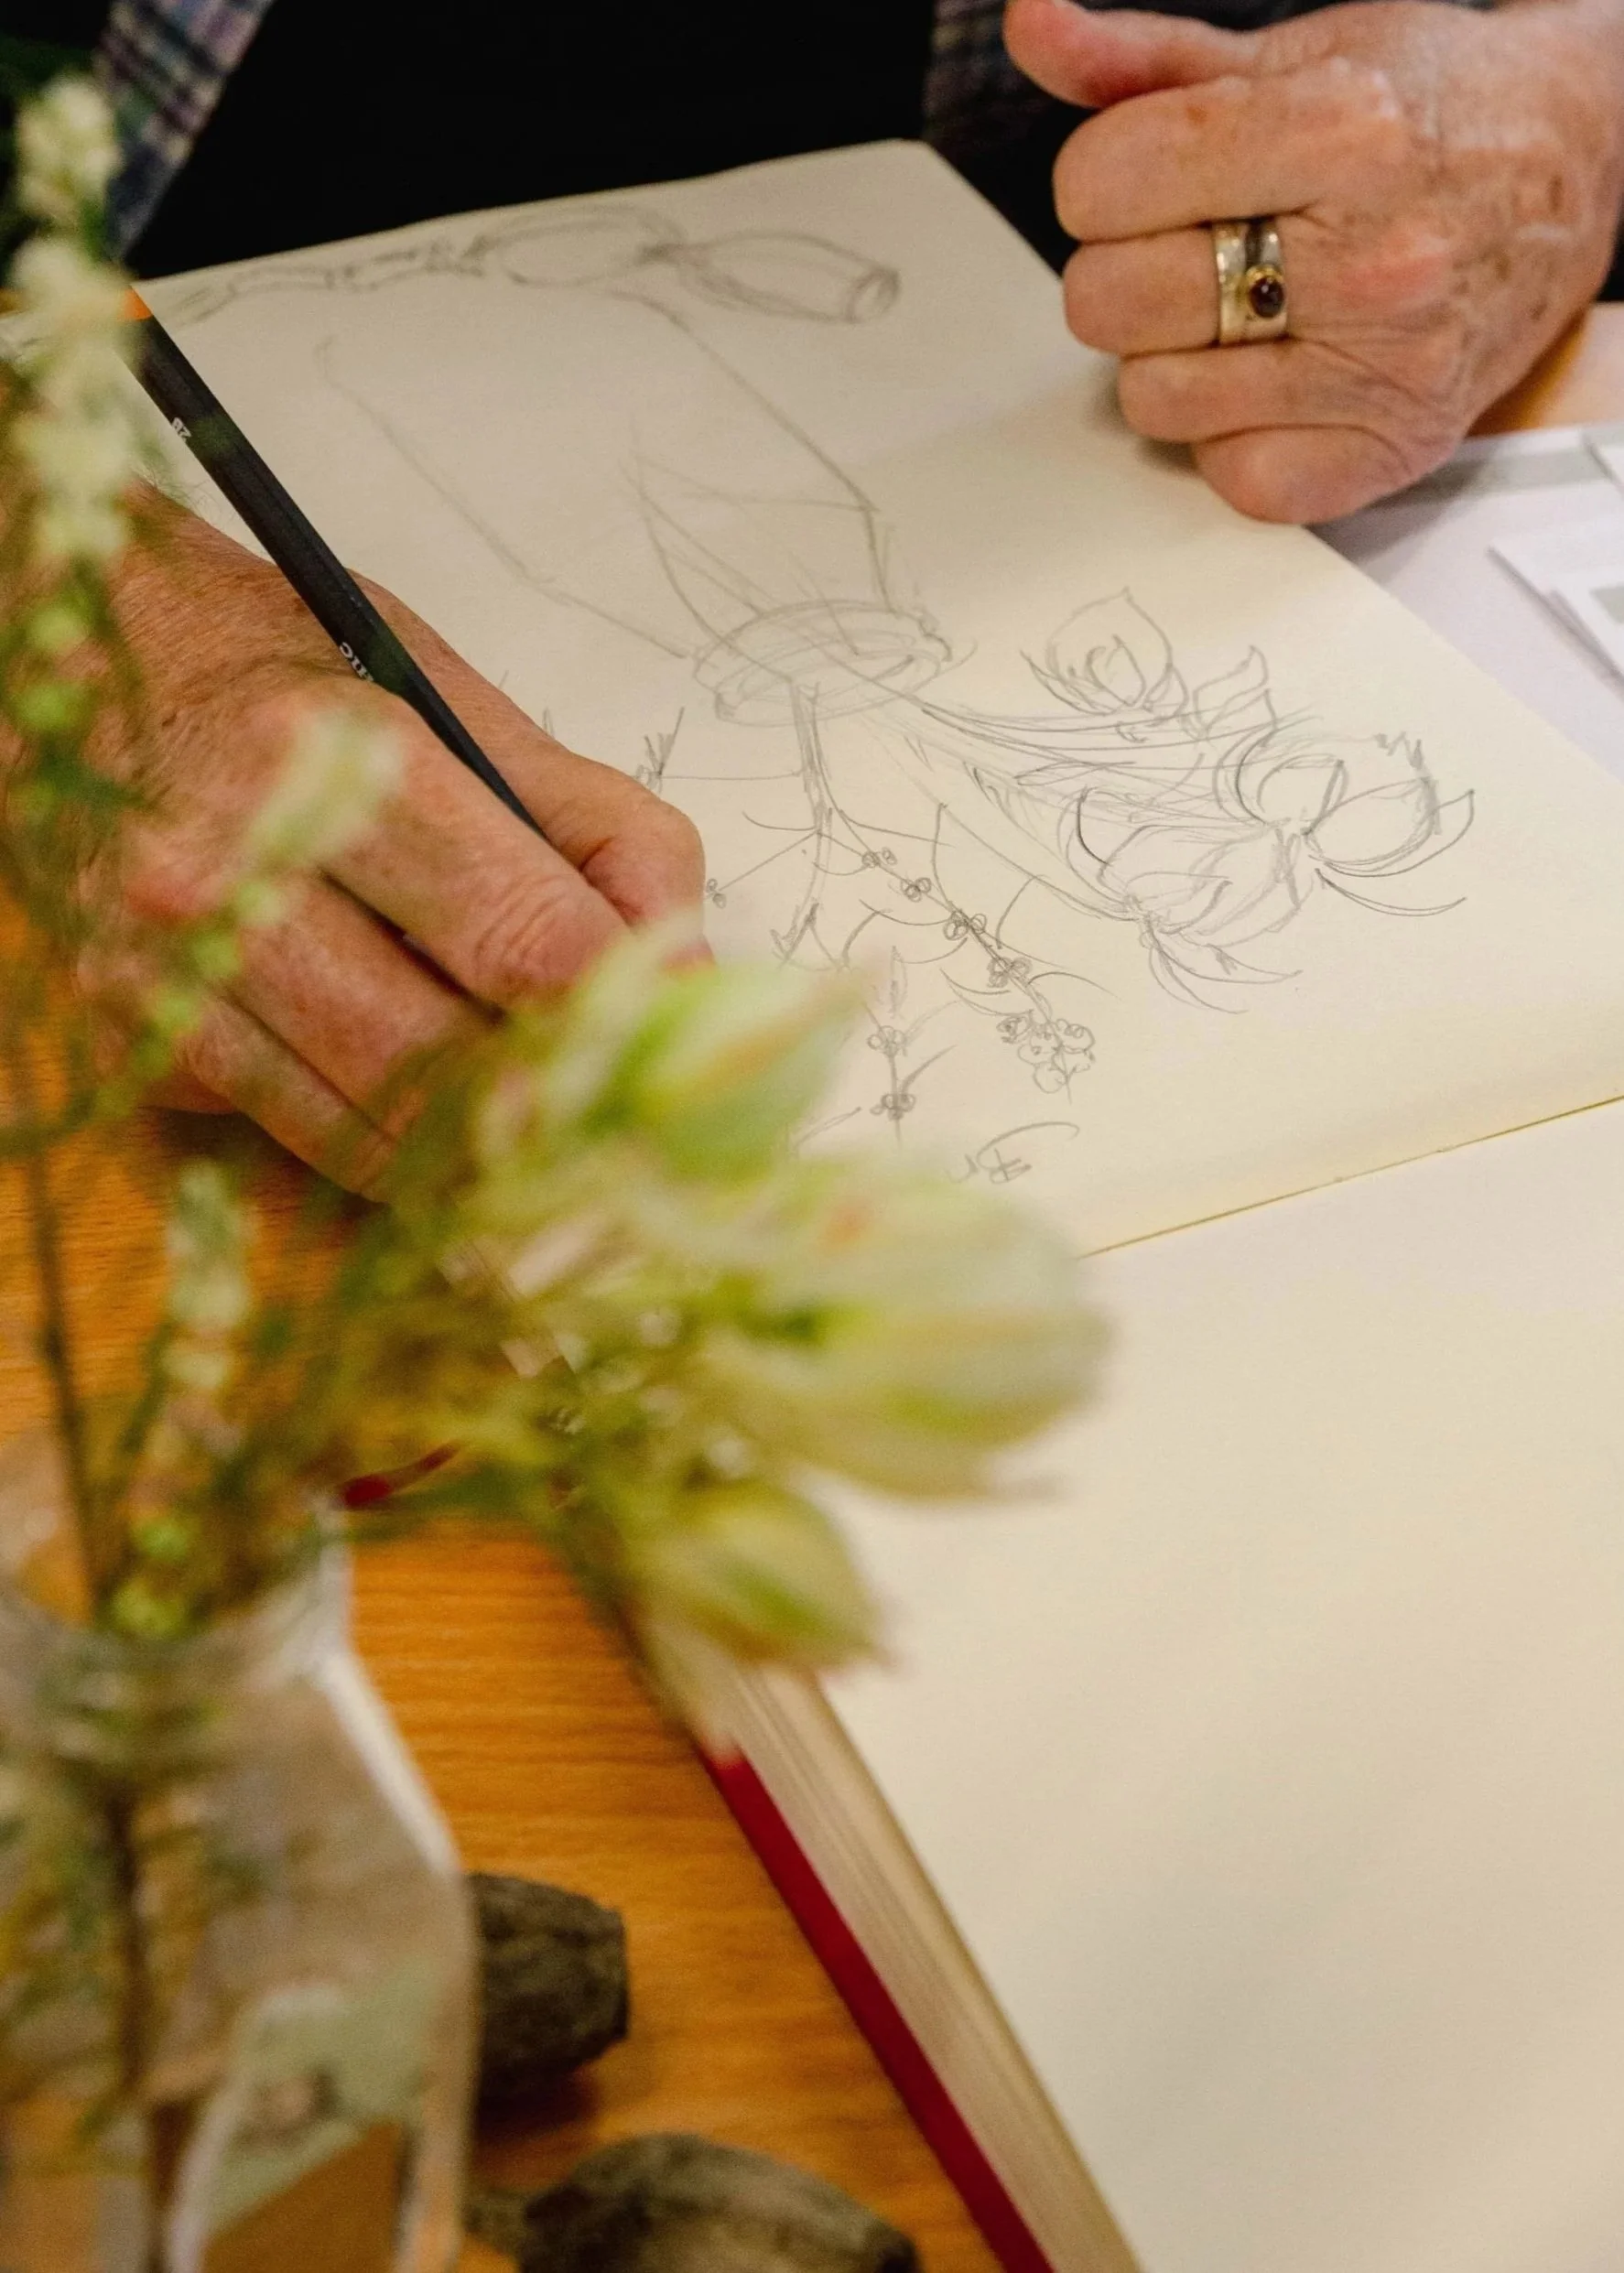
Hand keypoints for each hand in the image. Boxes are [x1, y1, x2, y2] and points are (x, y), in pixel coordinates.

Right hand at [92, 504, 703, 1186]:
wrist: (99, 671)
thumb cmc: (304, 685)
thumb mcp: (469, 709)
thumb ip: (604, 837)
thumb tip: (695, 984)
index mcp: (341, 766)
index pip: (522, 940)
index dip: (624, 1023)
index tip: (692, 1069)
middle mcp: (233, 875)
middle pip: (444, 1063)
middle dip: (559, 1117)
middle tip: (642, 1143)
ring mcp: (173, 973)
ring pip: (372, 1137)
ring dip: (483, 1163)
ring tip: (562, 1156)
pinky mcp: (140, 1043)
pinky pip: (299, 1139)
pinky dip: (385, 1149)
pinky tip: (433, 1123)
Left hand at [1006, 0, 1623, 518]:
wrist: (1572, 172)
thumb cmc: (1425, 114)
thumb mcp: (1292, 59)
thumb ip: (1144, 63)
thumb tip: (1034, 29)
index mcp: (1338, 133)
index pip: (1101, 186)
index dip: (1104, 184)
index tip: (1150, 181)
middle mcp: (1370, 259)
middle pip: (1108, 303)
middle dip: (1127, 272)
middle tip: (1196, 250)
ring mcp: (1383, 367)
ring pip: (1152, 400)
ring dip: (1176, 360)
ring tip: (1248, 312)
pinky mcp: (1385, 452)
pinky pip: (1228, 476)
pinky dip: (1234, 435)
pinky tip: (1282, 376)